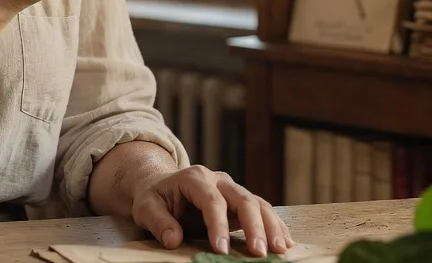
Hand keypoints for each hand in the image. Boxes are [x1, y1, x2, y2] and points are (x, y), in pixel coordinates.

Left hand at [131, 165, 290, 257]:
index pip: (211, 201)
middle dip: (253, 226)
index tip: (221, 250)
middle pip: (242, 198)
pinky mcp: (240, 201)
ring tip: (280, 249)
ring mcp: (232, 189)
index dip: (218, 225)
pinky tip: (285, 241)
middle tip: (259, 253)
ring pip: (257, 203)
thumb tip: (174, 239)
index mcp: (194, 178)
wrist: (162, 186)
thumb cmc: (155, 198)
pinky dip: (275, 224)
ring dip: (271, 225)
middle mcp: (218, 180)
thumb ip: (158, 221)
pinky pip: (262, 209)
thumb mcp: (146, 207)